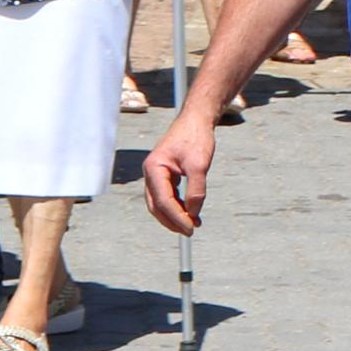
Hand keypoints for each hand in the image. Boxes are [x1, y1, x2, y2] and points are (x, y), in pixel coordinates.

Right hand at [142, 116, 215, 235]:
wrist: (196, 119)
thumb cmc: (196, 137)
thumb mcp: (199, 164)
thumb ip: (196, 190)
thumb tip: (193, 213)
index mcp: (154, 168)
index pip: (162, 201)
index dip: (176, 217)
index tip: (190, 227)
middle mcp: (151, 173)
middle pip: (156, 206)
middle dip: (172, 220)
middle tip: (190, 231)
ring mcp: (156, 174)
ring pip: (160, 203)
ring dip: (175, 215)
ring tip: (193, 224)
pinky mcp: (165, 175)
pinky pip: (167, 196)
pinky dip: (177, 206)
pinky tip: (191, 212)